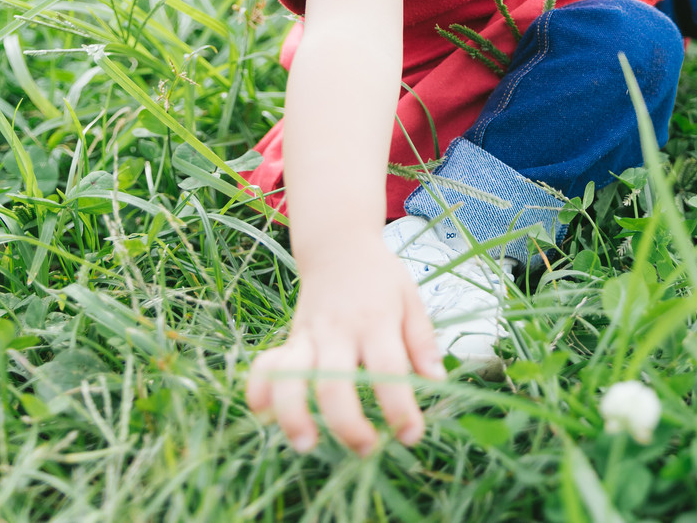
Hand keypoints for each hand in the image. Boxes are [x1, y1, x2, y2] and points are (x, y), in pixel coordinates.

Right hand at [246, 238, 444, 453]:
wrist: (338, 246)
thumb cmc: (380, 278)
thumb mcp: (411, 299)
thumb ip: (422, 341)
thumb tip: (436, 382)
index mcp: (375, 321)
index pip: (388, 369)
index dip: (399, 408)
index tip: (411, 435)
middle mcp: (338, 331)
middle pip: (335, 382)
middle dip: (347, 424)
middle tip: (366, 450)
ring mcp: (309, 335)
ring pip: (292, 377)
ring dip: (294, 413)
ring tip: (307, 444)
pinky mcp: (290, 340)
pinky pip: (267, 365)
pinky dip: (260, 389)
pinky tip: (262, 416)